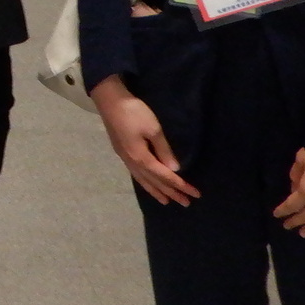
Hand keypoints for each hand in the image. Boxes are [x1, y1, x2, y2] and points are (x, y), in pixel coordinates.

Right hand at [91, 74, 200, 205]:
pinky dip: (145, 183)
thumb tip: (173, 170)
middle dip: (171, 193)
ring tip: (166, 201)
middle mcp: (133, 163)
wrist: (110, 101)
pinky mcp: (122, 153)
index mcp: (141, 158)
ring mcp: (126, 159)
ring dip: (156, 191)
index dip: (180, 186)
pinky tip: (147, 184)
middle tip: (185, 203)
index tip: (195, 194)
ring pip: (143, 181)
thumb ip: (163, 150)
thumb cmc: (134, 113)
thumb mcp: (153, 129)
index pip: (165, 176)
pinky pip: (136, 175)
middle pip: (154, 182)